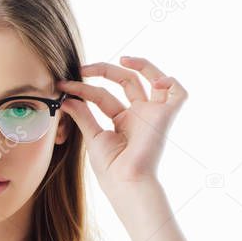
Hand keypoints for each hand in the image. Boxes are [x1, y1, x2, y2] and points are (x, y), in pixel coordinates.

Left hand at [55, 56, 185, 193]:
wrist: (126, 182)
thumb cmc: (111, 169)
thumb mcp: (92, 136)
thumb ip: (82, 114)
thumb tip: (66, 97)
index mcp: (122, 121)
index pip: (103, 96)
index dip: (83, 88)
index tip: (63, 85)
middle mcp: (139, 115)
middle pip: (126, 81)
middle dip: (104, 70)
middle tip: (82, 68)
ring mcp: (152, 114)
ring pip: (152, 79)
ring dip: (140, 64)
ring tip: (122, 58)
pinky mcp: (166, 116)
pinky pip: (178, 93)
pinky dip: (171, 81)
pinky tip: (154, 78)